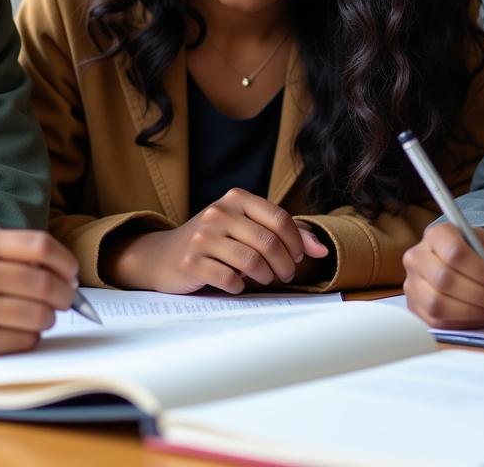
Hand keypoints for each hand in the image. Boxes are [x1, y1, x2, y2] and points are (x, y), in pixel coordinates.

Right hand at [0, 230, 78, 357]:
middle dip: (66, 295)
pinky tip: (21, 331)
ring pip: (38, 315)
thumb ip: (14, 253)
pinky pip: (21, 340)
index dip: (65, 260)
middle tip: (67, 299)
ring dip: (50, 318)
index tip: (71, 272)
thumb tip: (65, 273)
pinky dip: (31, 337)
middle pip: (45, 283)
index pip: (41, 246)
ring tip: (42, 316)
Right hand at [103, 188, 328, 293]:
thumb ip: (283, 234)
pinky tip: (237, 285)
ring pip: (251, 261)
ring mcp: (203, 236)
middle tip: (286, 276)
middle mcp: (219, 212)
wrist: (163, 255)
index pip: (279, 218)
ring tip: (265, 280)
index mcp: (236, 198)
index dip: (296, 242)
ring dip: (265, 276)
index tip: (298, 258)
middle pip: (268, 241)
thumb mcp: (245, 227)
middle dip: (285, 264)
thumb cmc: (214, 242)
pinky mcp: (191, 261)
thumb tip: (321, 250)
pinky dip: (239, 286)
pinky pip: (228, 278)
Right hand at [402, 222, 483, 328]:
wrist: (475, 262)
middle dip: (479, 295)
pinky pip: (435, 322)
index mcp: (438, 234)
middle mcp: (419, 256)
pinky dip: (462, 323)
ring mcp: (414, 282)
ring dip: (470, 312)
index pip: (455, 253)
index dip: (481, 272)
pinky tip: (478, 315)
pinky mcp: (416, 306)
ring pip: (437, 303)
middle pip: (444, 280)